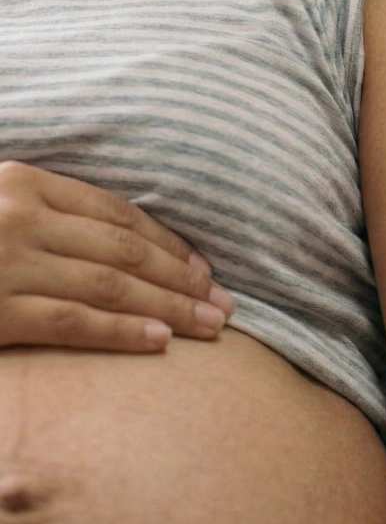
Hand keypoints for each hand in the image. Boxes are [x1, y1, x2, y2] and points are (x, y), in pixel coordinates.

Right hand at [0, 161, 234, 352]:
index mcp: (26, 183)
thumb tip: (128, 243)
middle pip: (125, 250)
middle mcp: (21, 217)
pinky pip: (72, 321)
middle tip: (224, 304)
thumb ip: (51, 216)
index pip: (119, 214)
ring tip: (209, 326)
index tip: (205, 270)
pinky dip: (122, 331)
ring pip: (110, 286)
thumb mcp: (0, 209)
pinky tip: (161, 341)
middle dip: (183, 280)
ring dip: (169, 308)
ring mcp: (7, 263)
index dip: (169, 244)